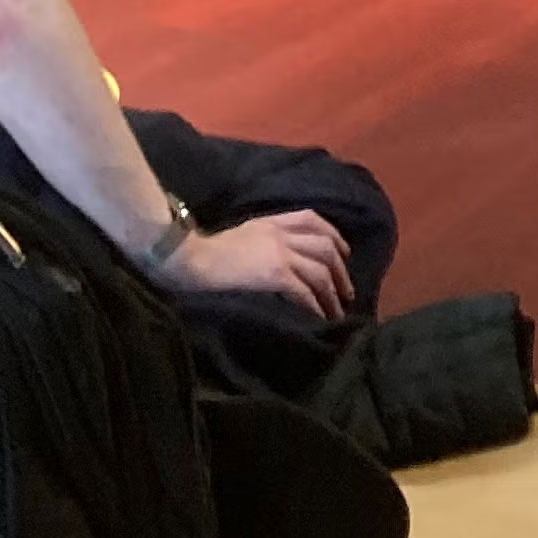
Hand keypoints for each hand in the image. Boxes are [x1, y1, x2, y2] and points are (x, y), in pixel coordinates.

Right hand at [164, 207, 353, 319]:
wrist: (190, 258)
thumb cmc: (207, 251)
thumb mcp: (242, 234)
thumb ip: (264, 238)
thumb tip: (281, 256)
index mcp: (273, 221)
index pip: (313, 220)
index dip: (334, 236)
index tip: (344, 254)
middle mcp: (282, 234)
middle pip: (326, 247)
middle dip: (341, 271)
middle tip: (347, 292)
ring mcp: (281, 253)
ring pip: (320, 271)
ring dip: (333, 293)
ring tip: (337, 312)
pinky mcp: (275, 274)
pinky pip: (305, 291)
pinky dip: (316, 305)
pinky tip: (319, 318)